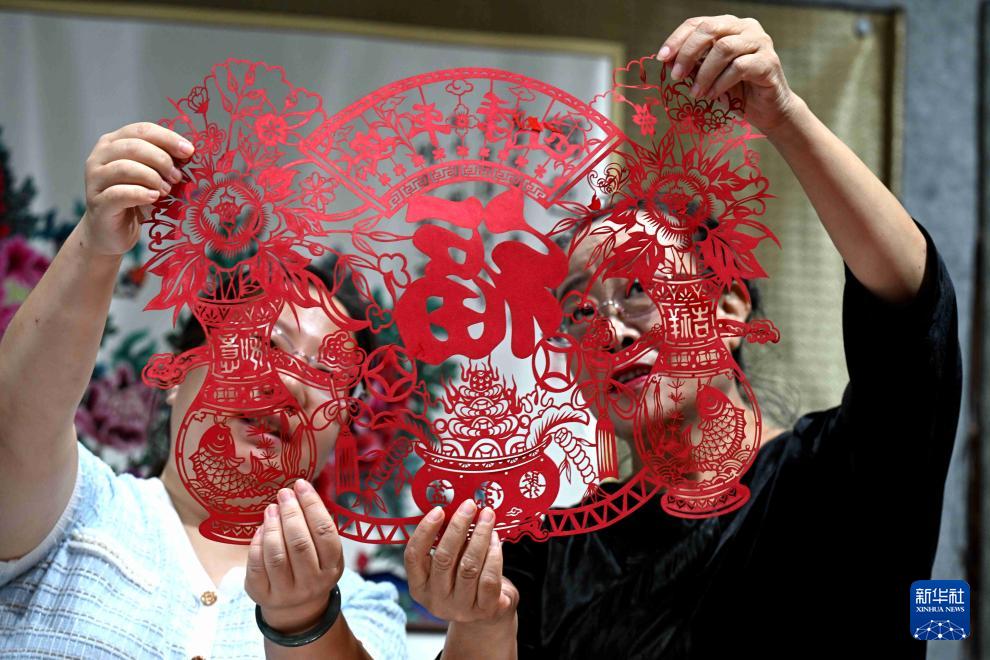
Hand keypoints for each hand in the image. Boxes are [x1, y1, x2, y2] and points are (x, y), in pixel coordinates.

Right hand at [81, 122, 192, 255]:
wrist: (111, 232)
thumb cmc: (134, 200)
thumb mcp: (150, 176)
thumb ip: (162, 162)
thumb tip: (188, 152)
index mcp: (113, 143)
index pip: (142, 130)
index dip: (167, 138)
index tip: (189, 151)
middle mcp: (99, 157)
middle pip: (133, 146)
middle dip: (161, 159)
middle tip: (177, 176)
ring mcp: (95, 179)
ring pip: (124, 168)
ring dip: (152, 178)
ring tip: (166, 190)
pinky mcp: (98, 202)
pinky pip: (119, 193)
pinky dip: (141, 194)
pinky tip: (154, 198)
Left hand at [245, 480, 344, 633]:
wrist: (297, 606)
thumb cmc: (312, 567)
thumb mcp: (324, 552)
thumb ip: (317, 527)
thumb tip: (301, 490)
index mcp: (332, 567)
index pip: (324, 532)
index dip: (312, 505)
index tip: (301, 485)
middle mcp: (311, 582)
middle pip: (300, 543)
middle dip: (291, 513)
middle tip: (284, 494)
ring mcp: (286, 592)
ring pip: (276, 555)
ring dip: (272, 526)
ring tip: (271, 509)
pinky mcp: (262, 594)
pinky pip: (256, 566)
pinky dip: (256, 543)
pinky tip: (260, 529)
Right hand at [404, 499, 518, 624]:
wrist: (487, 611)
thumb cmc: (463, 577)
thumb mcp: (448, 565)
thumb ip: (445, 542)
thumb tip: (453, 507)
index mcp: (419, 587)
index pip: (413, 556)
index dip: (425, 531)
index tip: (438, 510)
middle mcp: (436, 601)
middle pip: (444, 559)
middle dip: (458, 527)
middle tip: (469, 505)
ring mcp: (461, 608)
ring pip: (469, 566)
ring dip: (480, 536)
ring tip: (487, 517)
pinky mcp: (485, 610)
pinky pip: (489, 578)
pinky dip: (494, 555)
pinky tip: (496, 539)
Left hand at [658, 15, 797, 133]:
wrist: (766, 110)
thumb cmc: (735, 91)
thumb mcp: (707, 77)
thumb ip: (692, 65)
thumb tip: (668, 61)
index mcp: (728, 26)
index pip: (698, 23)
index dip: (677, 39)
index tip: (662, 58)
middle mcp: (746, 27)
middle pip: (710, 29)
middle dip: (688, 53)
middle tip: (676, 76)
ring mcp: (760, 42)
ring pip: (724, 48)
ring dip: (704, 73)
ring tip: (695, 93)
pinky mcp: (769, 61)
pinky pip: (739, 67)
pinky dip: (720, 83)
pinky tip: (713, 95)